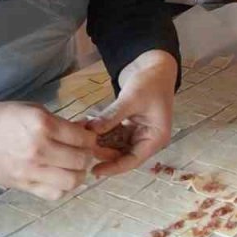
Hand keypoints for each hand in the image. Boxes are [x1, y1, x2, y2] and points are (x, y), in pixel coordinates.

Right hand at [0, 102, 108, 200]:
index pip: (82, 138)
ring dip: (78, 174)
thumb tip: (84, 130)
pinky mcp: (23, 185)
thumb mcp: (32, 109)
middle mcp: (38, 149)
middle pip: (80, 160)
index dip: (90, 137)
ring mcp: (30, 171)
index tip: (87, 136)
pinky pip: (54, 194)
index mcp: (41, 125)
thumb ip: (59, 122)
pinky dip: (63, 187)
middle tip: (82, 150)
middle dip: (87, 154)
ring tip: (74, 166)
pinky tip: (60, 177)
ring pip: (72, 181)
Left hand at [87, 51, 178, 178]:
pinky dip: (101, 131)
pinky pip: (113, 133)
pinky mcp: (129, 126)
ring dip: (99, 141)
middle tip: (81, 147)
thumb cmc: (151, 82)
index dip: (113, 167)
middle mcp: (147, 139)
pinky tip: (86, 126)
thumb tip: (90, 131)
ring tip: (80, 135)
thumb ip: (112, 117)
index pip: (133, 160)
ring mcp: (138, 132)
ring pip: (115, 145)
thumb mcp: (131, 99)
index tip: (94, 170)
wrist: (155, 65)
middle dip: (102, 151)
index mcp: (155, 138)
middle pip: (122, 154)